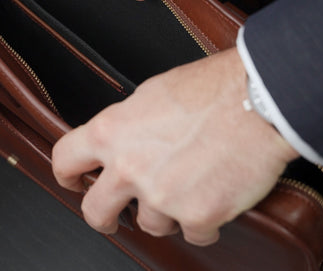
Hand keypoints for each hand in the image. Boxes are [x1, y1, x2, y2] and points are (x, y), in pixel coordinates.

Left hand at [52, 48, 298, 245]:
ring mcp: (162, 196)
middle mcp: (129, 168)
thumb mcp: (151, 94)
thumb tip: (120, 138)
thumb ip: (127, 123)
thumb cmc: (209, 89)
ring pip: (149, 224)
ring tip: (186, 186)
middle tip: (116, 212)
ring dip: (165, 211)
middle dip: (105, 215)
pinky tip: (211, 196)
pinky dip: (201, 220)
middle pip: (95, 211)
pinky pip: (192, 233)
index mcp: (112, 132)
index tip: (75, 180)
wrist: (256, 101)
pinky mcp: (198, 216)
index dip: (67, 174)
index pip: (65, 159)